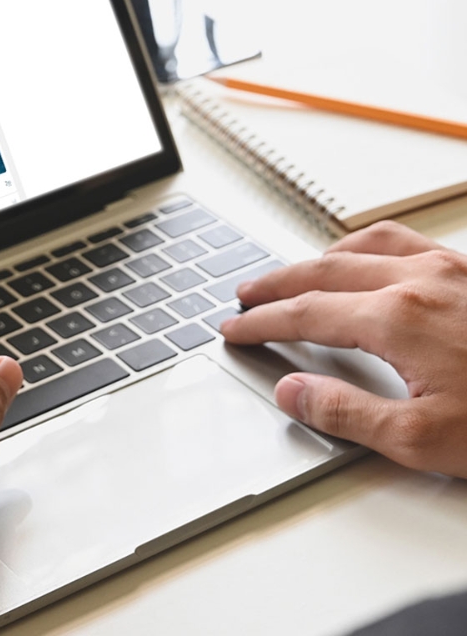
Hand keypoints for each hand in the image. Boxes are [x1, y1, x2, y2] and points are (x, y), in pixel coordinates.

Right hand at [221, 221, 466, 477]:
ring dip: (319, 258)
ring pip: (363, 245)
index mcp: (398, 319)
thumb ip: (346, 412)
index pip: (305, 313)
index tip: (235, 329)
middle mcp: (420, 281)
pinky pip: (406, 240)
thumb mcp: (424, 440)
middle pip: (322, 270)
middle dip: (276, 283)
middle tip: (246, 295)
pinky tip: (369, 260)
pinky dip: (367, 246)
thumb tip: (293, 391)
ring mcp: (451, 268)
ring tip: (297, 273)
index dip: (261, 322)